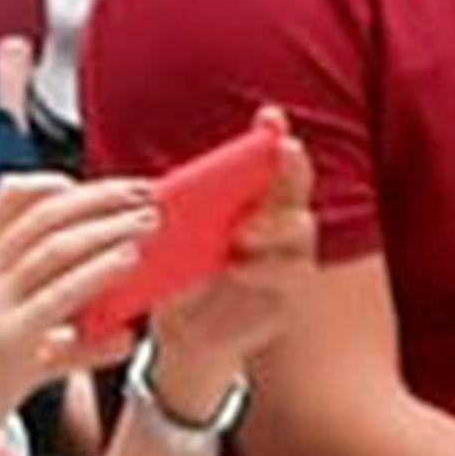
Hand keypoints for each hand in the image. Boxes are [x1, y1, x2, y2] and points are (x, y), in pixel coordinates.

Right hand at [0, 174, 151, 437]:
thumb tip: (121, 336)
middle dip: (101, 198)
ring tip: (148, 222)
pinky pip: (60, 295)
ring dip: (109, 228)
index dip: (59, 183)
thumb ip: (63, 338)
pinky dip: (98, 271)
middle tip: (144, 194)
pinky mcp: (6, 345)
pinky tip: (128, 261)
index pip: (9, 198)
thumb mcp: (6, 350)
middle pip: (44, 213)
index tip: (102, 191)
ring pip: (56, 247)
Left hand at [133, 153, 321, 425]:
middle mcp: (278, 222)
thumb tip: (154, 198)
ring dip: (273, 224)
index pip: (269, 159)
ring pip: (300, 229)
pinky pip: (290, 277)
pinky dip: (264, 270)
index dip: (273, 135)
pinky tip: (240, 267)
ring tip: (241, 232)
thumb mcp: (172, 242)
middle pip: (296, 186)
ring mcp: (288, 257)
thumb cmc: (181, 278)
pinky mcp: (288, 295)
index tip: (269, 116)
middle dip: (290, 167)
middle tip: (281, 153)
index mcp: (252, 199)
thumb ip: (176, 218)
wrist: (185, 339)